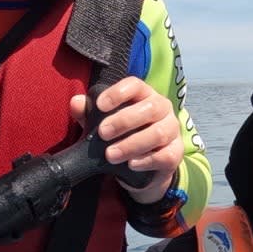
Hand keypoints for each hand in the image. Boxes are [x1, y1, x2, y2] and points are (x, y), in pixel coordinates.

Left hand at [71, 77, 180, 201]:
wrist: (142, 167)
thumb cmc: (122, 136)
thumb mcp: (102, 124)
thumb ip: (88, 113)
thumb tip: (76, 102)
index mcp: (144, 95)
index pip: (136, 85)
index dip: (118, 93)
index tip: (100, 105)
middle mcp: (162, 108)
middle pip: (150, 108)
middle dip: (124, 121)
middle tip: (103, 133)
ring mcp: (172, 130)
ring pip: (158, 133)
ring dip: (132, 144)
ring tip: (111, 155)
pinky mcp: (176, 153)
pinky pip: (166, 155)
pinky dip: (147, 160)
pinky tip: (131, 164)